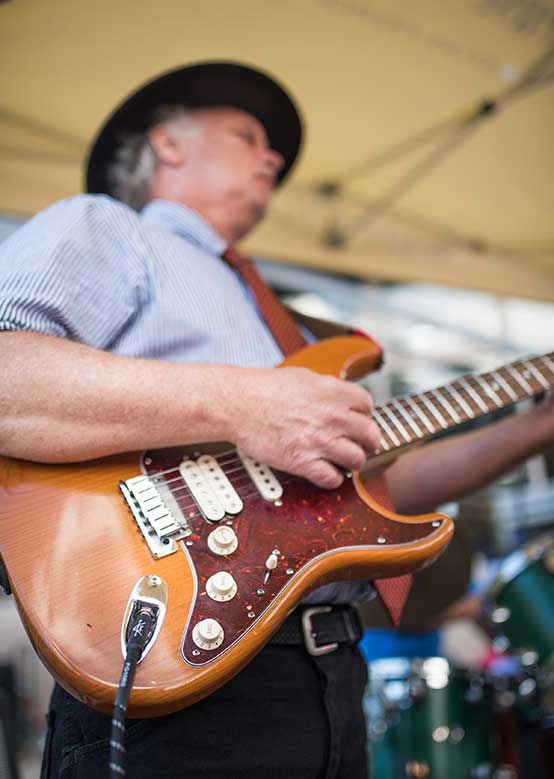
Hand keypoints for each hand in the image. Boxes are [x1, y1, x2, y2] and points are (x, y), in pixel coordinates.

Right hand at [227, 366, 380, 488]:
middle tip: (364, 445)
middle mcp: (332, 417)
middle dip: (368, 441)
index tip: (359, 420)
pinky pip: (332, 478)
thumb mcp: (302, 376)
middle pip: (370, 434)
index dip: (364, 414)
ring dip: (354, 462)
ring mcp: (320, 441)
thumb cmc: (262, 388)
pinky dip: (333, 479)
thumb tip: (336, 394)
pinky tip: (327, 474)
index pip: (367, 405)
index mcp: (332, 392)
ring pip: (357, 459)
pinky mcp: (304, 462)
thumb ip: (325, 387)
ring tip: (346, 462)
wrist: (238, 404)